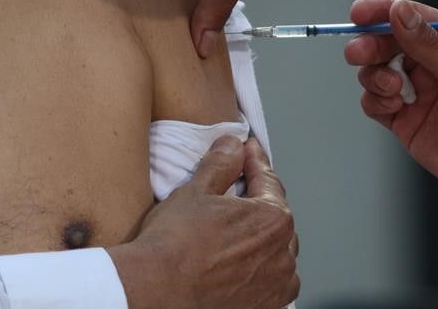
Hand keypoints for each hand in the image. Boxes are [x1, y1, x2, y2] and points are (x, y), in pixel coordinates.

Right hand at [108, 136, 299, 308]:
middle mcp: (282, 255)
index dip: (255, 163)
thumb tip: (232, 146)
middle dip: (259, 204)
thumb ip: (221, 164)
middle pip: (275, 219)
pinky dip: (261, 272)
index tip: (247, 152)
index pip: (268, 181)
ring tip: (238, 234)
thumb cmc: (173, 245)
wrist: (154, 292)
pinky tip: (239, 266)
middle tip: (237, 194)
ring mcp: (276, 287)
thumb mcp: (195, 191)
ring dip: (263, 241)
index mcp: (273, 219)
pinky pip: (272, 284)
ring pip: (277, 253)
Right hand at [344, 0, 437, 202]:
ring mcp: (417, 91)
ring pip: (375, 72)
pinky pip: (376, 103)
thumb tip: (398, 8)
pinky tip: (393, 106)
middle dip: (369, 45)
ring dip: (374, 76)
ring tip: (392, 88)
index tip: (358, 14)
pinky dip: (375, 101)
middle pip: (385, 43)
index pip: (409, 17)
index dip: (381, 12)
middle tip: (359, 53)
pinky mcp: (406, 120)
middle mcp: (430, 61)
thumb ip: (426, 42)